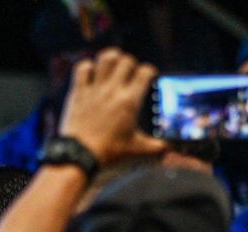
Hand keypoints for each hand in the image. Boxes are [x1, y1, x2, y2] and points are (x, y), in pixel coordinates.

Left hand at [59, 48, 165, 164]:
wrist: (79, 156)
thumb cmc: (108, 152)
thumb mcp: (137, 150)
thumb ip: (156, 148)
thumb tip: (169, 149)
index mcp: (130, 101)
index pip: (145, 71)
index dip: (149, 72)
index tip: (148, 79)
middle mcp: (113, 90)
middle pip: (126, 60)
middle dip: (131, 64)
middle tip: (129, 74)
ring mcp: (94, 89)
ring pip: (106, 58)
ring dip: (111, 59)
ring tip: (113, 66)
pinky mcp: (78, 93)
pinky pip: (82, 68)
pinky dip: (88, 67)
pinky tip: (92, 74)